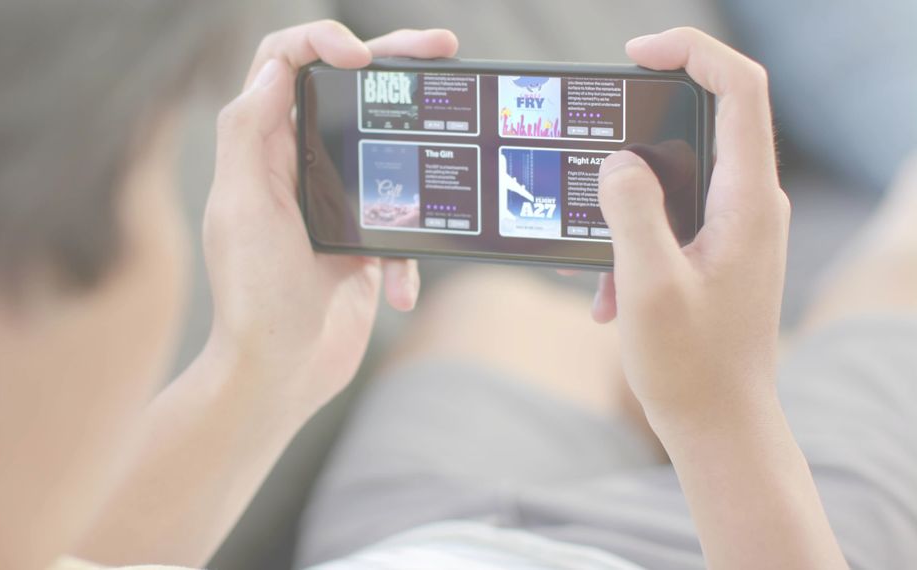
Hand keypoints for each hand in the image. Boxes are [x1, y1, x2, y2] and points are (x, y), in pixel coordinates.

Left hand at [203, 21, 458, 417]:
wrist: (280, 376)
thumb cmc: (253, 298)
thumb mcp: (243, 210)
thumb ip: (248, 134)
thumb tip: (271, 68)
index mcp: (262, 150)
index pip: (283, 64)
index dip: (320, 41)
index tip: (363, 57)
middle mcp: (297, 167)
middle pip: (347, 93)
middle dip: (396, 65)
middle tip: (444, 49)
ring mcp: (334, 203)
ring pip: (386, 152)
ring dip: (416, 165)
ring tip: (452, 155)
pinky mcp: (363, 241)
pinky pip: (401, 226)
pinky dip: (406, 255)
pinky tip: (397, 287)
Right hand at [592, 28, 790, 433]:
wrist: (719, 427)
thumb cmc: (692, 366)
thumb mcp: (648, 285)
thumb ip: (631, 210)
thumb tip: (617, 161)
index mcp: (747, 199)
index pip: (739, 88)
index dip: (691, 52)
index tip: (636, 54)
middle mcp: (750, 204)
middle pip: (704, 120)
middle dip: (640, 131)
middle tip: (593, 142)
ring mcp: (734, 228)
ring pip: (675, 177)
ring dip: (626, 206)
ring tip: (596, 258)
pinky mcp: (714, 251)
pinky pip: (666, 220)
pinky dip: (630, 244)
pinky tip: (607, 298)